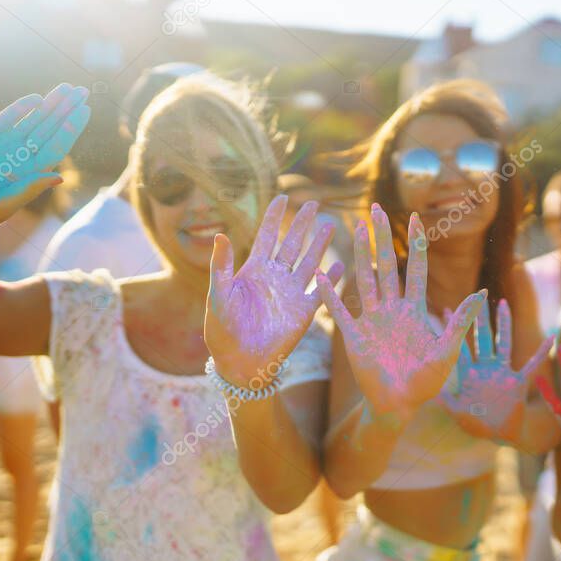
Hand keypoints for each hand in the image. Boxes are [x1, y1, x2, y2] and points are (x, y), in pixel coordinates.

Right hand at [0, 84, 89, 239]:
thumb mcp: (2, 206)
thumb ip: (29, 190)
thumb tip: (59, 177)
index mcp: (30, 173)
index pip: (57, 146)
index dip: (72, 128)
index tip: (85, 110)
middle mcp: (20, 157)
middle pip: (49, 128)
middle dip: (66, 110)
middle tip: (83, 91)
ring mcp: (2, 145)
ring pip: (32, 120)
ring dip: (49, 104)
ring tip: (66, 88)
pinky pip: (6, 119)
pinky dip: (21, 108)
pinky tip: (37, 99)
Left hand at [204, 195, 343, 387]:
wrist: (240, 362)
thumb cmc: (222, 331)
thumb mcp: (218, 295)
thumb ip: (221, 266)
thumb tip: (220, 234)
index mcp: (253, 271)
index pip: (267, 236)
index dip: (274, 217)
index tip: (282, 197)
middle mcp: (274, 278)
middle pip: (292, 244)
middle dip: (302, 224)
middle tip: (314, 203)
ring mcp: (290, 294)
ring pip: (309, 262)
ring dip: (320, 245)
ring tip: (331, 226)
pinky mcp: (303, 312)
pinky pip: (321, 292)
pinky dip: (332, 279)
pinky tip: (342, 266)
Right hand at [315, 203, 485, 419]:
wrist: (400, 406)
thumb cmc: (427, 383)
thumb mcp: (448, 351)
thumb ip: (460, 322)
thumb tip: (482, 292)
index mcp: (414, 310)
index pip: (416, 269)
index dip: (416, 244)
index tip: (416, 218)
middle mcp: (392, 309)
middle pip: (387, 265)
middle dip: (382, 237)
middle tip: (376, 209)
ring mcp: (371, 320)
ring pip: (364, 279)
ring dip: (359, 254)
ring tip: (355, 227)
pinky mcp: (353, 336)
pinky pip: (339, 310)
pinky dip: (330, 293)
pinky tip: (322, 274)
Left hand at [439, 298, 552, 442]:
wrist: (500, 435)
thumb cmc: (476, 425)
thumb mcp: (456, 412)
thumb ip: (445, 401)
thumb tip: (429, 388)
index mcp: (469, 374)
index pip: (460, 346)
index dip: (454, 330)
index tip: (448, 309)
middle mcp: (485, 368)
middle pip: (482, 338)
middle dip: (480, 318)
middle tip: (478, 295)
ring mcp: (502, 372)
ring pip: (503, 343)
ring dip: (504, 324)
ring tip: (503, 304)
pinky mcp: (518, 381)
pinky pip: (532, 364)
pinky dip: (541, 352)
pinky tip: (550, 338)